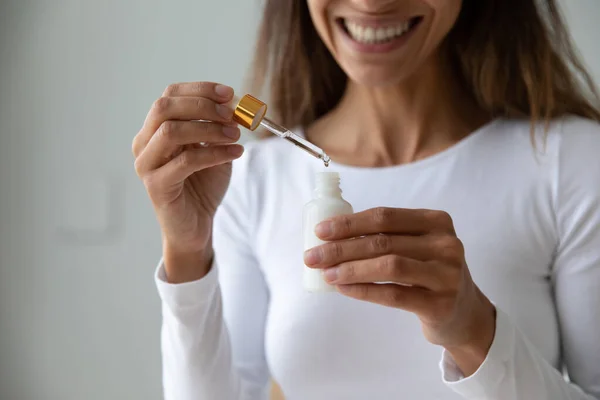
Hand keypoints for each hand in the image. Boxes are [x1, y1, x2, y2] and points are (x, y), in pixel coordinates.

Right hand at [132, 82, 243, 282]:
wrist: (196, 225)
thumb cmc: (203, 185)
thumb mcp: (216, 148)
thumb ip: (220, 126)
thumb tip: (234, 103)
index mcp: (155, 129)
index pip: (170, 95)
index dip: (200, 90)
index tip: (230, 94)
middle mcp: (144, 143)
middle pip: (164, 108)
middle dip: (202, 106)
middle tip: (232, 115)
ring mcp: (146, 165)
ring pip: (171, 131)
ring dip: (209, 129)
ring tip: (235, 136)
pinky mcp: (156, 186)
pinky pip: (186, 162)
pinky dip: (215, 153)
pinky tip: (236, 154)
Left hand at [304, 207, 495, 374]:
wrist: (465, 313)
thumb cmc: (429, 273)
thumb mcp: (417, 246)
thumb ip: (386, 237)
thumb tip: (331, 238)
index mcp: (436, 221)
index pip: (385, 217)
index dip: (349, 223)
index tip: (320, 231)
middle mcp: (446, 244)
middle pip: (383, 241)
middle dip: (341, 248)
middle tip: (312, 256)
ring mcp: (447, 275)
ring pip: (389, 266)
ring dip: (351, 269)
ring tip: (326, 274)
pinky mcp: (441, 304)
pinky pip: (394, 294)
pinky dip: (364, 290)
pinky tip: (344, 289)